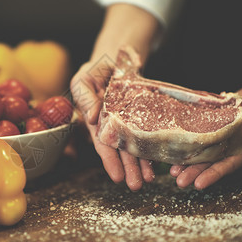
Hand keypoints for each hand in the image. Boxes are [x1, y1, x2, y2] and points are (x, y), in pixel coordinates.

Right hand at [70, 57, 154, 190]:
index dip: (109, 160)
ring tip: (150, 179)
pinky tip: (158, 160)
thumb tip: (91, 118)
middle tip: (137, 185)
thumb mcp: (83, 78)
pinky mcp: (142, 113)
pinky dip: (152, 145)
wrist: (116, 56)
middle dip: (128, 168)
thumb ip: (84, 97)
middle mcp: (112, 123)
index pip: (102, 142)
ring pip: (135, 144)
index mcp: (96, 119)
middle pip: (120, 149)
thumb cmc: (96, 67)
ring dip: (141, 163)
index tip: (116, 176)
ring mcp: (128, 120)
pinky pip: (148, 131)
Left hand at [170, 79, 241, 188]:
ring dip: (187, 156)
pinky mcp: (215, 116)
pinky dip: (187, 133)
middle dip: (194, 171)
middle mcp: (233, 142)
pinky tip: (173, 140)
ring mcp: (222, 130)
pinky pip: (200, 126)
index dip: (214, 174)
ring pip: (202, 146)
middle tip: (177, 179)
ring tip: (170, 167)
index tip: (198, 184)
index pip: (229, 164)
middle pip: (211, 160)